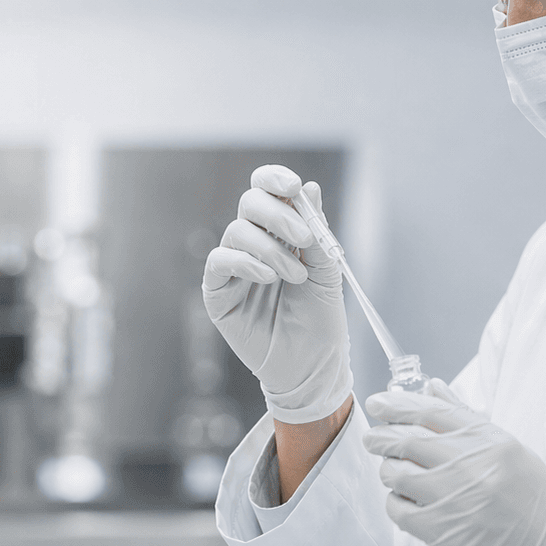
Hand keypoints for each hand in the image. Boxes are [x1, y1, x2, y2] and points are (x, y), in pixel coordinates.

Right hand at [202, 165, 352, 422]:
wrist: (313, 366)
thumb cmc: (321, 320)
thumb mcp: (326, 271)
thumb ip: (316, 232)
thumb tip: (309, 187)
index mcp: (282, 233)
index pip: (268, 191)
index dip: (275, 180)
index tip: (294, 186)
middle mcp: (255, 244)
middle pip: (250, 203)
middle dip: (278, 213)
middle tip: (304, 239)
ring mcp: (235, 267)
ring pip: (237, 231)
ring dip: (270, 248)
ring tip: (295, 277)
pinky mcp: (219, 292)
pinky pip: (220, 261)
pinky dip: (245, 262)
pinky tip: (268, 277)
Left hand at [363, 381, 545, 545]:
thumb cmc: (529, 497)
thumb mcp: (507, 448)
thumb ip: (466, 418)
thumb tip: (432, 387)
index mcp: (489, 439)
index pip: (432, 411)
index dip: (398, 405)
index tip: (379, 403)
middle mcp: (470, 464)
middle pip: (408, 439)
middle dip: (382, 437)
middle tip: (373, 439)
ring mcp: (452, 497)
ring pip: (396, 472)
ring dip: (389, 470)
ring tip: (395, 473)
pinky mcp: (439, 530)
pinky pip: (397, 508)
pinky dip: (395, 502)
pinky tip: (406, 502)